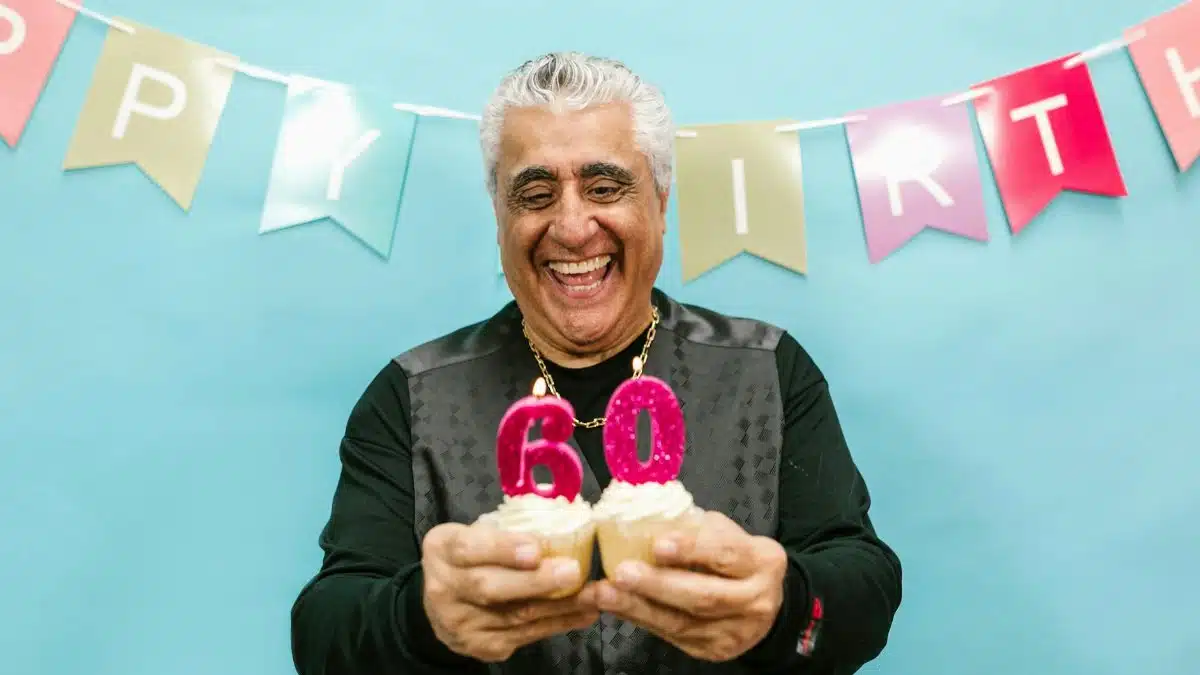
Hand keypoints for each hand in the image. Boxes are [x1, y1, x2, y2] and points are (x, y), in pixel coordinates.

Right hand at [421, 522, 598, 662]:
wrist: (444, 601)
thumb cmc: (470, 557)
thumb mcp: (476, 533)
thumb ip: (506, 533)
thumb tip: (560, 532)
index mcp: (441, 549)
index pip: (468, 548)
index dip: (503, 550)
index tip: (536, 550)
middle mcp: (443, 589)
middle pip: (489, 588)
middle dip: (535, 581)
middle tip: (572, 571)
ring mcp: (459, 622)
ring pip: (514, 616)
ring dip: (558, 606)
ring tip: (590, 594)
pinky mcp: (478, 645)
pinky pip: (523, 636)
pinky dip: (557, 624)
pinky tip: (581, 614)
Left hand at [583, 511, 786, 661]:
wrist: (763, 601)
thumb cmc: (735, 557)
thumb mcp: (725, 532)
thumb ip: (695, 527)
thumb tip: (647, 516)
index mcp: (763, 561)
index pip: (726, 554)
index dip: (692, 549)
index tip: (658, 544)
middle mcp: (756, 600)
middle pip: (703, 596)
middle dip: (658, 585)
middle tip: (621, 572)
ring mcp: (736, 631)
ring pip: (683, 622)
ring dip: (639, 607)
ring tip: (606, 592)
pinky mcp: (715, 650)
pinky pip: (673, 636)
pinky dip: (642, 620)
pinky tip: (619, 606)